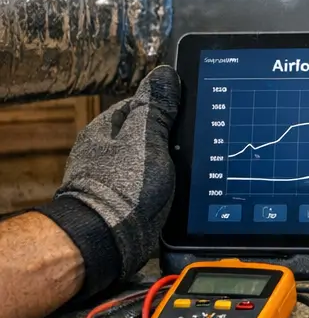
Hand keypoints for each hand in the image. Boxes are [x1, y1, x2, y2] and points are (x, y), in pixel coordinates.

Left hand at [40, 66, 180, 293]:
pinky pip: (154, 185)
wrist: (106, 243)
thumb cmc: (122, 188)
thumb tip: (164, 74)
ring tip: (191, 172)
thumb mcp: (146, 139)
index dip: (170, 108)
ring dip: (172, 166)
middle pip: (150, 135)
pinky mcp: (127, 203)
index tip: (191, 116)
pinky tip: (181, 192)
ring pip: (154, 161)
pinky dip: (167, 187)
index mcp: (105, 130)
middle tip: (194, 147)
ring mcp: (115, 179)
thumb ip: (156, 108)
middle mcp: (106, 152)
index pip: (143, 105)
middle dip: (172, 140)